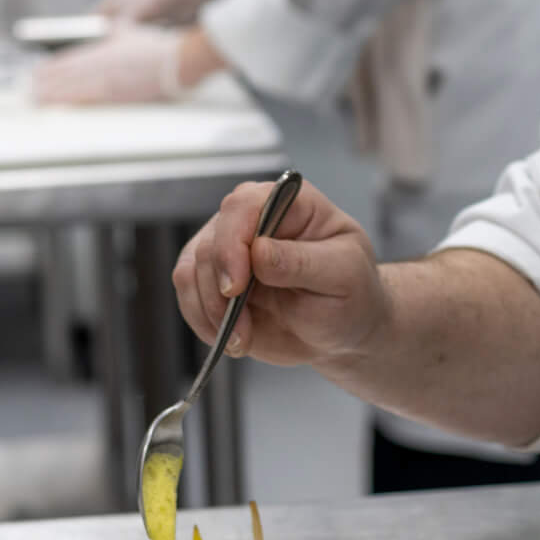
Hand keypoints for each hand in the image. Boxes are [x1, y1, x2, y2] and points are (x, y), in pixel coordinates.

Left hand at [31, 24, 194, 105]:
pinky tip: (64, 109)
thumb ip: (109, 32)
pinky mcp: (119, 98)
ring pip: (73, 92)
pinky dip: (74, 105)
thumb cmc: (154, 45)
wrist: (176, 62)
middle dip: (46, 86)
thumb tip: (98, 30)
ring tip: (39, 102)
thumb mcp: (127, 31)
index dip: (49, 69)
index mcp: (100, 51)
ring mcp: (108, 85)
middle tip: (30, 93)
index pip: (67, 61)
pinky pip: (90, 102)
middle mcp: (100, 68)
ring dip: (54, 97)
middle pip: (66, 79)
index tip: (35, 74)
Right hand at [173, 178, 387, 366]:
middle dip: (218, 291)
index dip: (231, 244)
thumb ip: (303, 262)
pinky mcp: (214, 280)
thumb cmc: (351, 294)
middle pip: (210, 242)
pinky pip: (188, 295)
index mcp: (288, 202)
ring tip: (243, 337)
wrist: (342, 329)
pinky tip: (233, 337)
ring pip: (190, 270)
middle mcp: (252, 219)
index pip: (242, 206)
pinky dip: (203, 321)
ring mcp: (229, 249)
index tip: (235, 287)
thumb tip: (259, 252)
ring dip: (211, 312)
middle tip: (242, 328)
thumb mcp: (343, 276)